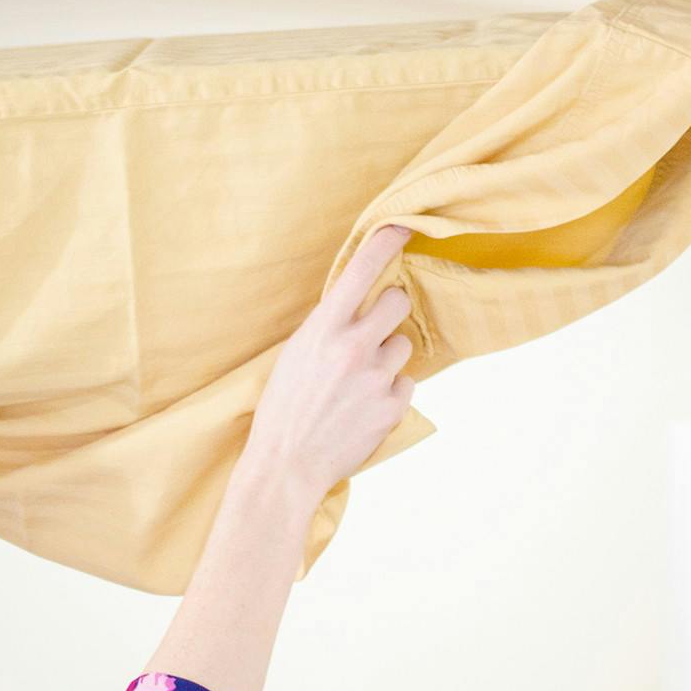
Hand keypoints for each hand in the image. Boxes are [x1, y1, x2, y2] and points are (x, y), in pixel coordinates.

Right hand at [241, 224, 416, 513]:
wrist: (286, 465)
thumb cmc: (284, 406)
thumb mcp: (296, 353)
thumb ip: (328, 326)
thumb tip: (358, 301)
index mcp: (323, 329)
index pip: (360, 272)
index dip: (385, 243)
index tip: (404, 225)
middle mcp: (353, 346)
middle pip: (398, 302)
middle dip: (390, 311)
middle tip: (371, 330)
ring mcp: (376, 377)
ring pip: (403, 346)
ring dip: (387, 358)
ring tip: (357, 382)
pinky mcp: (392, 406)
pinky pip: (406, 383)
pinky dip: (390, 392)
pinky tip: (363, 407)